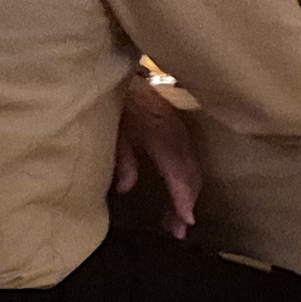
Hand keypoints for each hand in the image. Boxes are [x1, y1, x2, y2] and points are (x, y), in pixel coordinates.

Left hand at [110, 75, 202, 237]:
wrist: (116, 69)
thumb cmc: (111, 100)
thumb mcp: (110, 128)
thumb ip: (120, 158)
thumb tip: (126, 188)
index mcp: (158, 129)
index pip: (177, 168)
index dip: (183, 195)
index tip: (186, 219)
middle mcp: (174, 130)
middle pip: (189, 171)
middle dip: (186, 202)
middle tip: (178, 231)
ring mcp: (177, 127)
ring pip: (190, 167)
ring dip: (187, 195)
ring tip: (176, 222)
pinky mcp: (175, 127)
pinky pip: (186, 158)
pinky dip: (186, 180)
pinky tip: (176, 198)